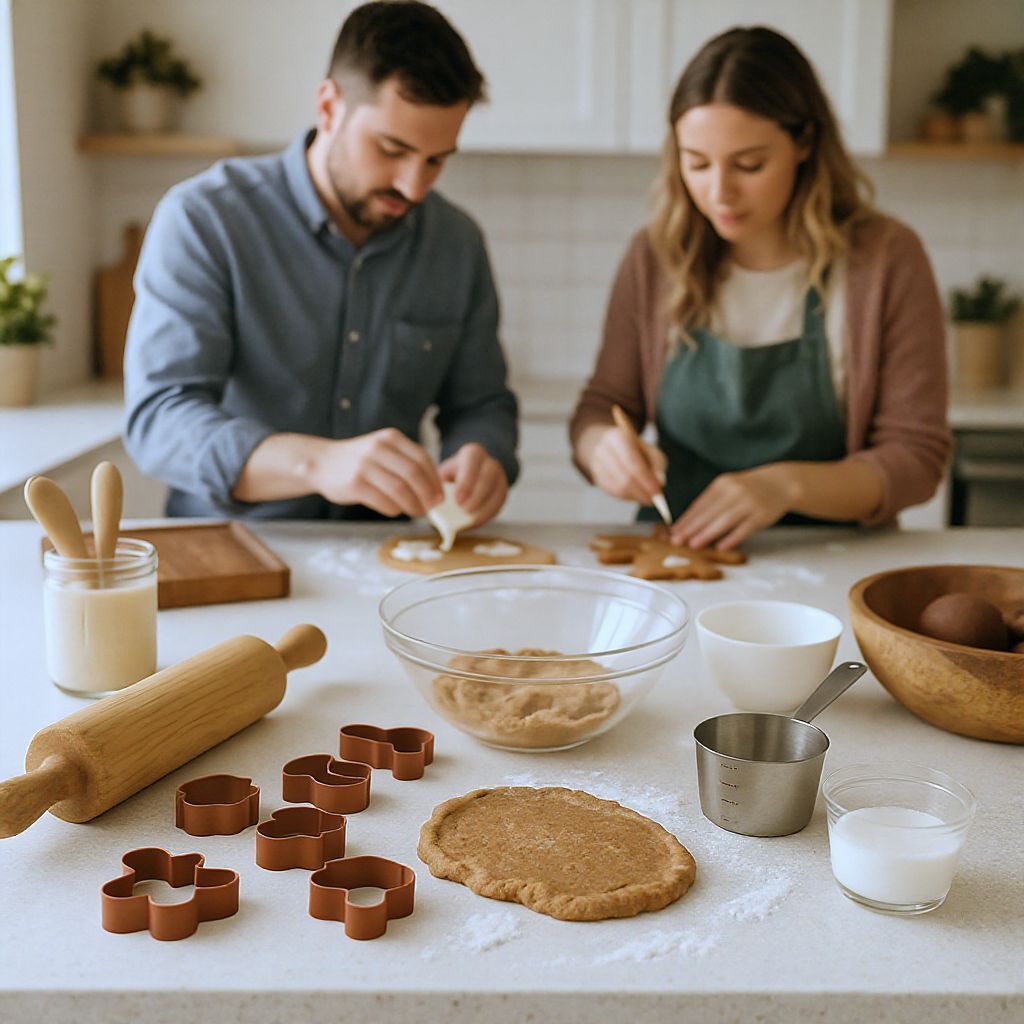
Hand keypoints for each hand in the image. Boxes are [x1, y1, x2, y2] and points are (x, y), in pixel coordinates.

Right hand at [310, 429, 442, 516]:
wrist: (322, 462)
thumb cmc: (360, 461)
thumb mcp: (383, 450)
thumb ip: (407, 462)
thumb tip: (435, 489)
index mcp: (391, 438)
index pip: (422, 458)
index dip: (435, 480)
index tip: (440, 495)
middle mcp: (378, 448)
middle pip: (414, 474)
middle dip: (427, 495)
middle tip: (431, 507)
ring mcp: (365, 466)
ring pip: (400, 490)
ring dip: (413, 505)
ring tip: (416, 512)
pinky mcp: (355, 484)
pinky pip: (384, 502)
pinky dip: (395, 510)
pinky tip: (395, 510)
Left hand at [439, 442, 507, 526]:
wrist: (466, 478)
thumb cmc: (451, 478)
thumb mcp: (443, 476)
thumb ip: (441, 487)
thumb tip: (436, 506)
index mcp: (472, 453)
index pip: (472, 461)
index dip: (466, 480)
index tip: (457, 499)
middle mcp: (489, 462)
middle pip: (488, 475)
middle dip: (476, 494)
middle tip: (463, 509)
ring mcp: (499, 476)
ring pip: (497, 490)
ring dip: (483, 506)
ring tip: (469, 517)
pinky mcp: (503, 491)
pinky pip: (499, 502)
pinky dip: (488, 513)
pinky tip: (476, 521)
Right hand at [584, 424, 666, 504]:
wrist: (608, 445)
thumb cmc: (635, 449)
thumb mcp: (650, 450)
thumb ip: (657, 464)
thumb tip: (660, 482)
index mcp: (619, 438)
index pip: (633, 462)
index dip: (646, 479)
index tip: (657, 492)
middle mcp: (604, 449)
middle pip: (624, 476)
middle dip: (641, 491)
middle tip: (653, 500)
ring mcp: (597, 464)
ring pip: (617, 487)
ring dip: (635, 496)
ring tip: (646, 497)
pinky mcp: (596, 477)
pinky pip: (612, 492)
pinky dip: (626, 497)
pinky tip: (635, 495)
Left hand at [671, 464, 796, 549]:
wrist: (780, 483)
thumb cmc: (748, 489)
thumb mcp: (728, 488)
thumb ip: (711, 502)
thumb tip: (688, 523)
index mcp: (722, 484)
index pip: (700, 504)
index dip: (686, 519)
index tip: (673, 532)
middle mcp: (734, 491)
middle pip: (709, 513)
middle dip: (691, 528)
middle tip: (677, 540)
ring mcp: (749, 503)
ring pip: (724, 521)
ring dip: (707, 534)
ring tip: (693, 545)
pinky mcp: (761, 515)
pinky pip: (744, 528)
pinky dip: (732, 538)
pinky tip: (721, 547)